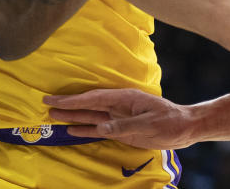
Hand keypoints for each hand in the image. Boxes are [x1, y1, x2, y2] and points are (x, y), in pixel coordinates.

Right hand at [44, 88, 195, 149]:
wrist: (184, 128)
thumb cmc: (170, 122)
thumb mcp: (149, 124)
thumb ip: (124, 126)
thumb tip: (100, 128)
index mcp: (124, 98)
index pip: (93, 98)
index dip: (72, 99)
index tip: (54, 99)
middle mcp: (118, 106)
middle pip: (87, 105)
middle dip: (66, 105)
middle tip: (45, 104)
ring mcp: (118, 117)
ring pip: (90, 116)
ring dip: (72, 116)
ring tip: (52, 116)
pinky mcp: (121, 129)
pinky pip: (98, 129)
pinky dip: (84, 130)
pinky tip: (71, 131)